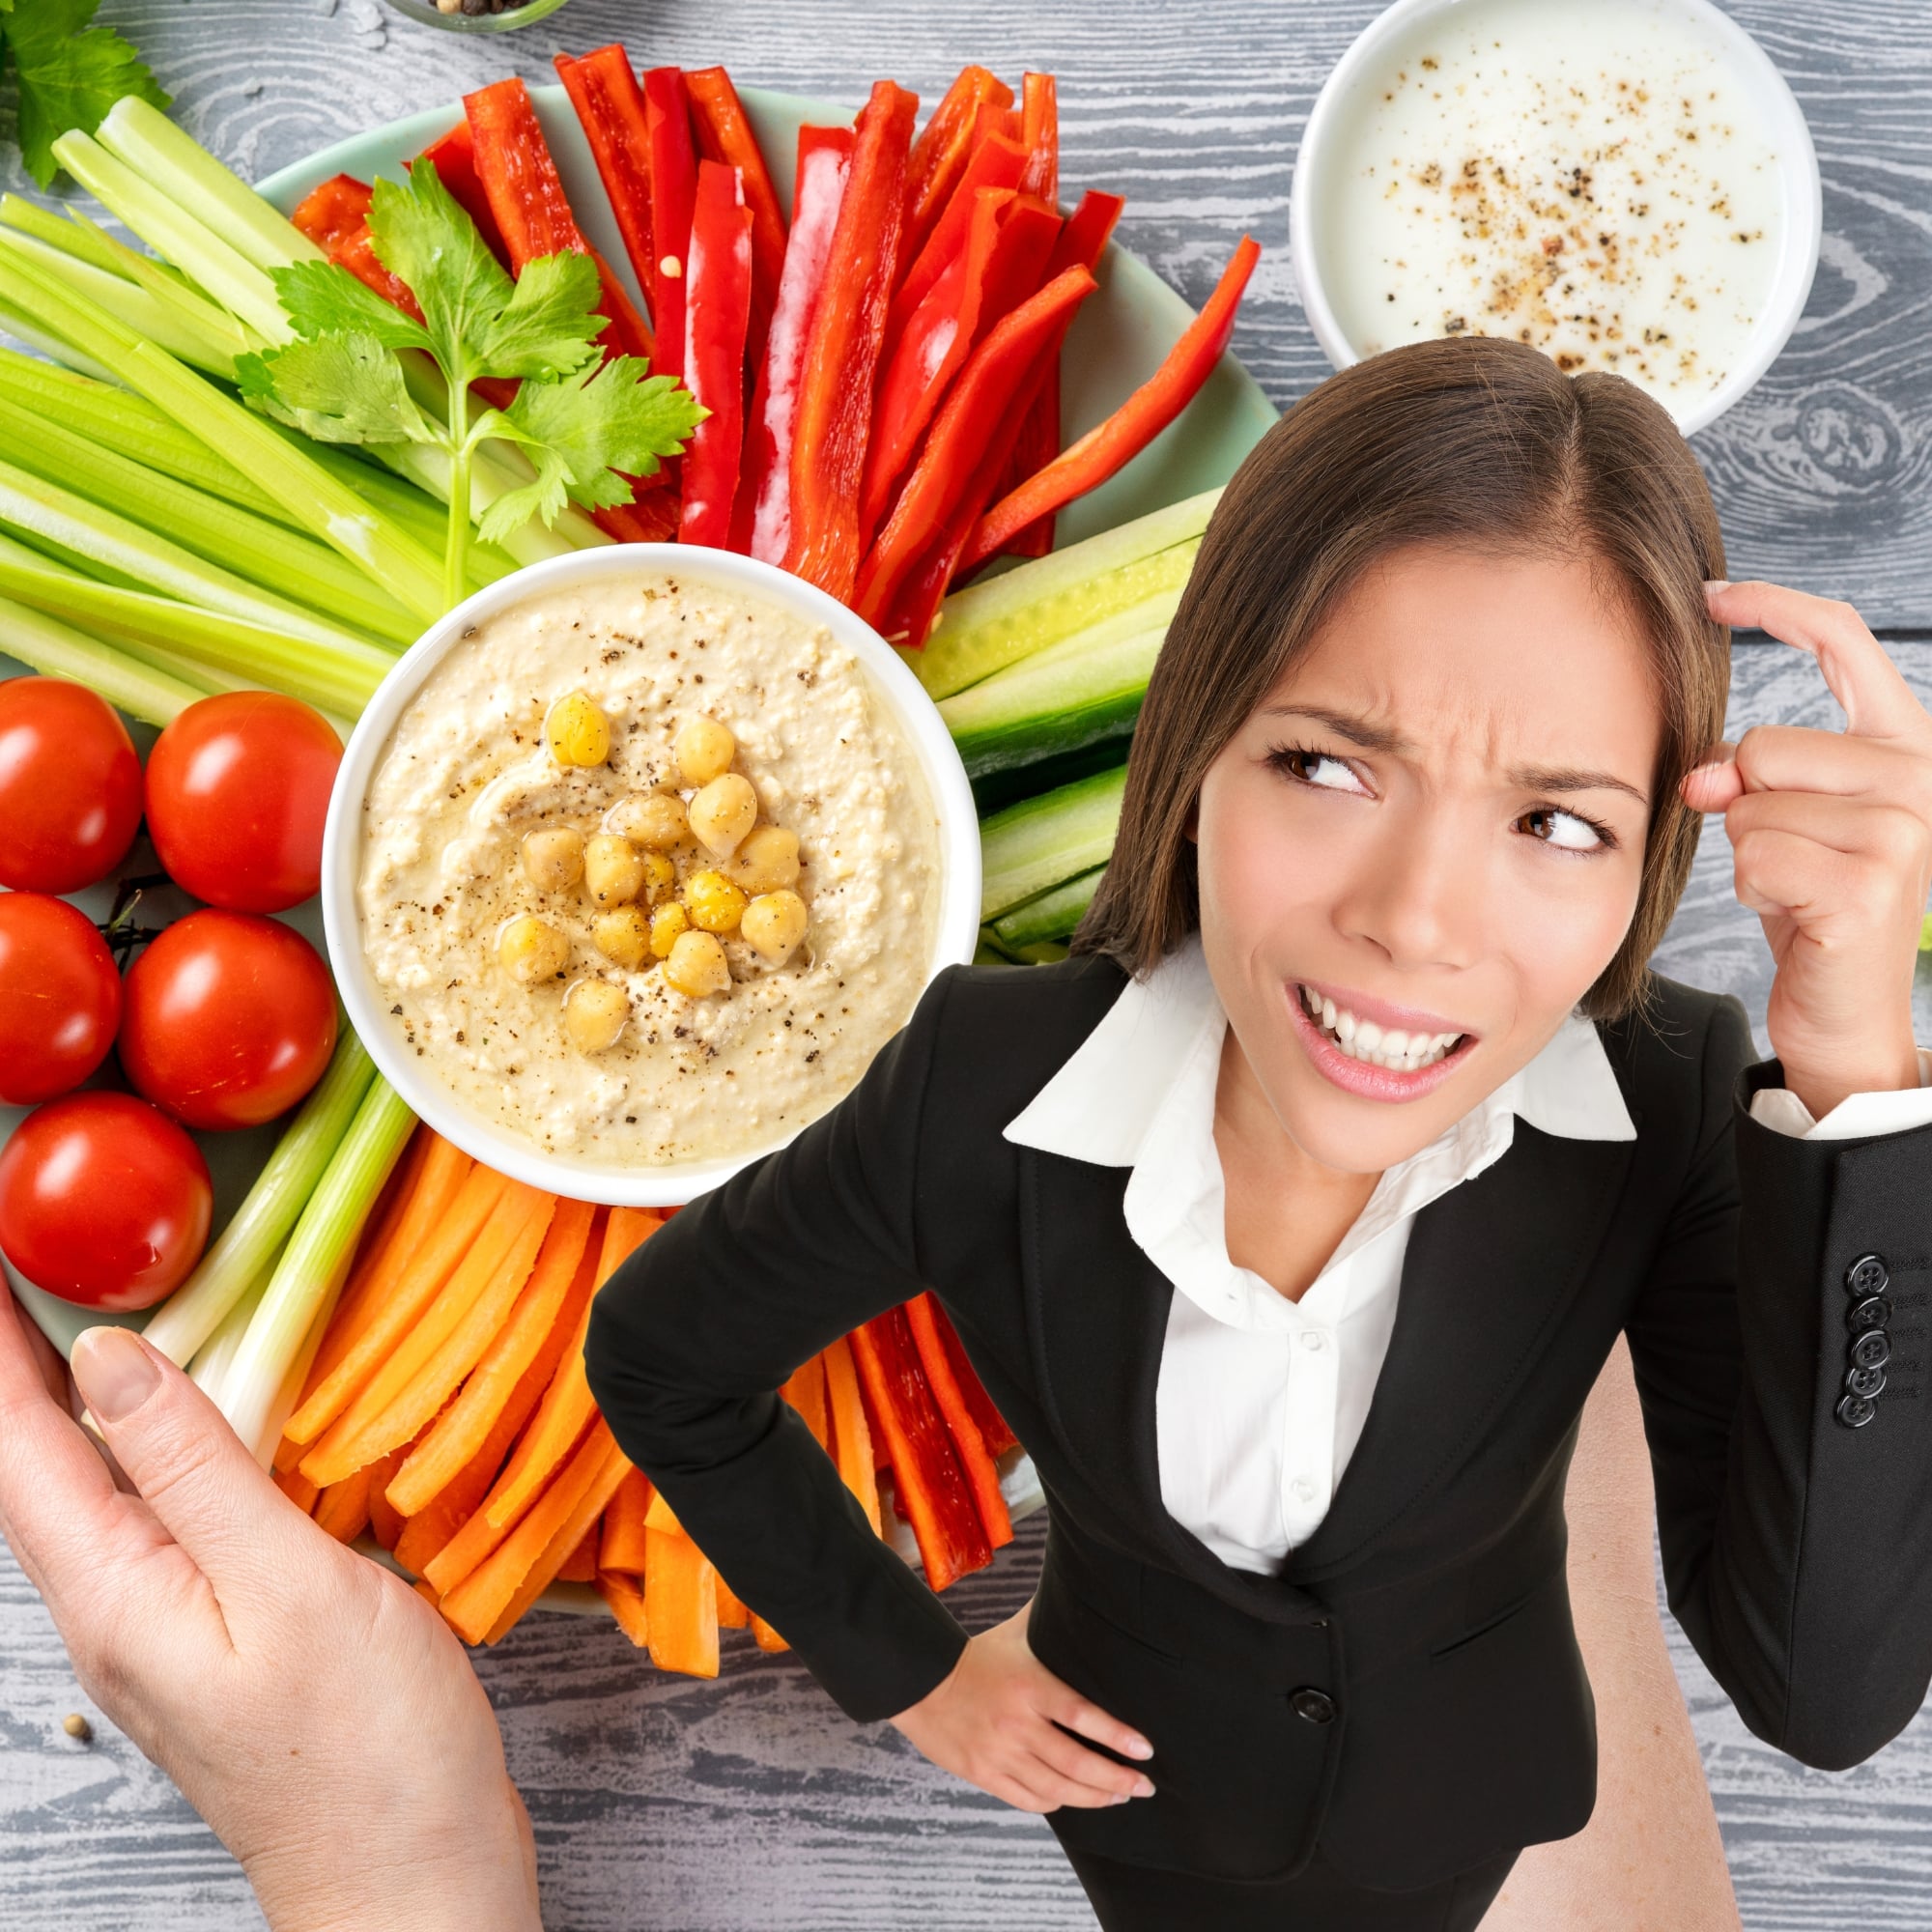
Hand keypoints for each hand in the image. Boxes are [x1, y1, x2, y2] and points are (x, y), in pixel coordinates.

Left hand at [0, 1290, 541, 1931]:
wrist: (413, 1875)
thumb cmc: (363, 1749)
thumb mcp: (283, 1583)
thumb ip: (195, 1466)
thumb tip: (110, 1361)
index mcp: (115, 1594)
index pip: (21, 1446)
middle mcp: (120, 1610)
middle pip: (43, 1466)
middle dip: (25, 1364)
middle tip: (34, 1270)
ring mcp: (167, 1628)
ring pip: (100, 1490)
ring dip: (85, 1400)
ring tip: (92, 1319)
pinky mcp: (220, 1634)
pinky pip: (163, 1518)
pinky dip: (161, 1445)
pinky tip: (198, 1424)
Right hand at [887, 1599, 1156, 1812]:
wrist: (921, 1681)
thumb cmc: (976, 1656)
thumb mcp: (1015, 1632)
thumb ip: (1049, 1617)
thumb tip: (1080, 1587)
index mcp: (1030, 1686)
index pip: (1083, 1716)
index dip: (1117, 1737)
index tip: (1145, 1750)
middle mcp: (1017, 1724)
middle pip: (1077, 1762)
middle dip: (1117, 1779)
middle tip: (1144, 1786)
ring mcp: (1000, 1754)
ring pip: (1058, 1789)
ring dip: (1094, 1797)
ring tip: (1118, 1795)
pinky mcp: (984, 1775)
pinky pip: (1029, 1800)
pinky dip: (1057, 1802)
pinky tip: (1073, 1797)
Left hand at [1682, 581, 1931, 1120]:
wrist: (1846, 1009)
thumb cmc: (1813, 908)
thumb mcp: (1783, 821)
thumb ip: (1754, 772)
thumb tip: (1707, 775)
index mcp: (1902, 745)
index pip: (1843, 643)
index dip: (1774, 608)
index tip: (1713, 595)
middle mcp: (1918, 776)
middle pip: (1764, 746)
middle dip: (1746, 803)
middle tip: (1787, 856)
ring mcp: (1903, 828)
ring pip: (1752, 805)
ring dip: (1749, 853)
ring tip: (1795, 887)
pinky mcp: (1869, 881)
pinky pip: (1755, 854)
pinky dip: (1753, 888)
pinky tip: (1794, 913)